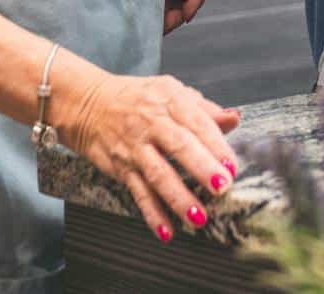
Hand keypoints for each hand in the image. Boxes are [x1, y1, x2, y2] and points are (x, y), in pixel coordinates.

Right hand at [64, 71, 240, 243]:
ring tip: (198, 216)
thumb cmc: (138, 99)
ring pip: (158, 174)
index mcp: (170, 101)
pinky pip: (138, 193)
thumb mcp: (172, 92)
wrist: (89, 104)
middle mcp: (152, 123)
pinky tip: (166, 231)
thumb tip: (234, 118)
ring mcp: (136, 148)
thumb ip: (205, 109)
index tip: (232, 164)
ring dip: (178, 197)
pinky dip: (152, 214)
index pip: (198, 122)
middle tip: (222, 186)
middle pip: (179, 146)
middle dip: (202, 168)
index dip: (216, 144)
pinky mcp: (122, 168)